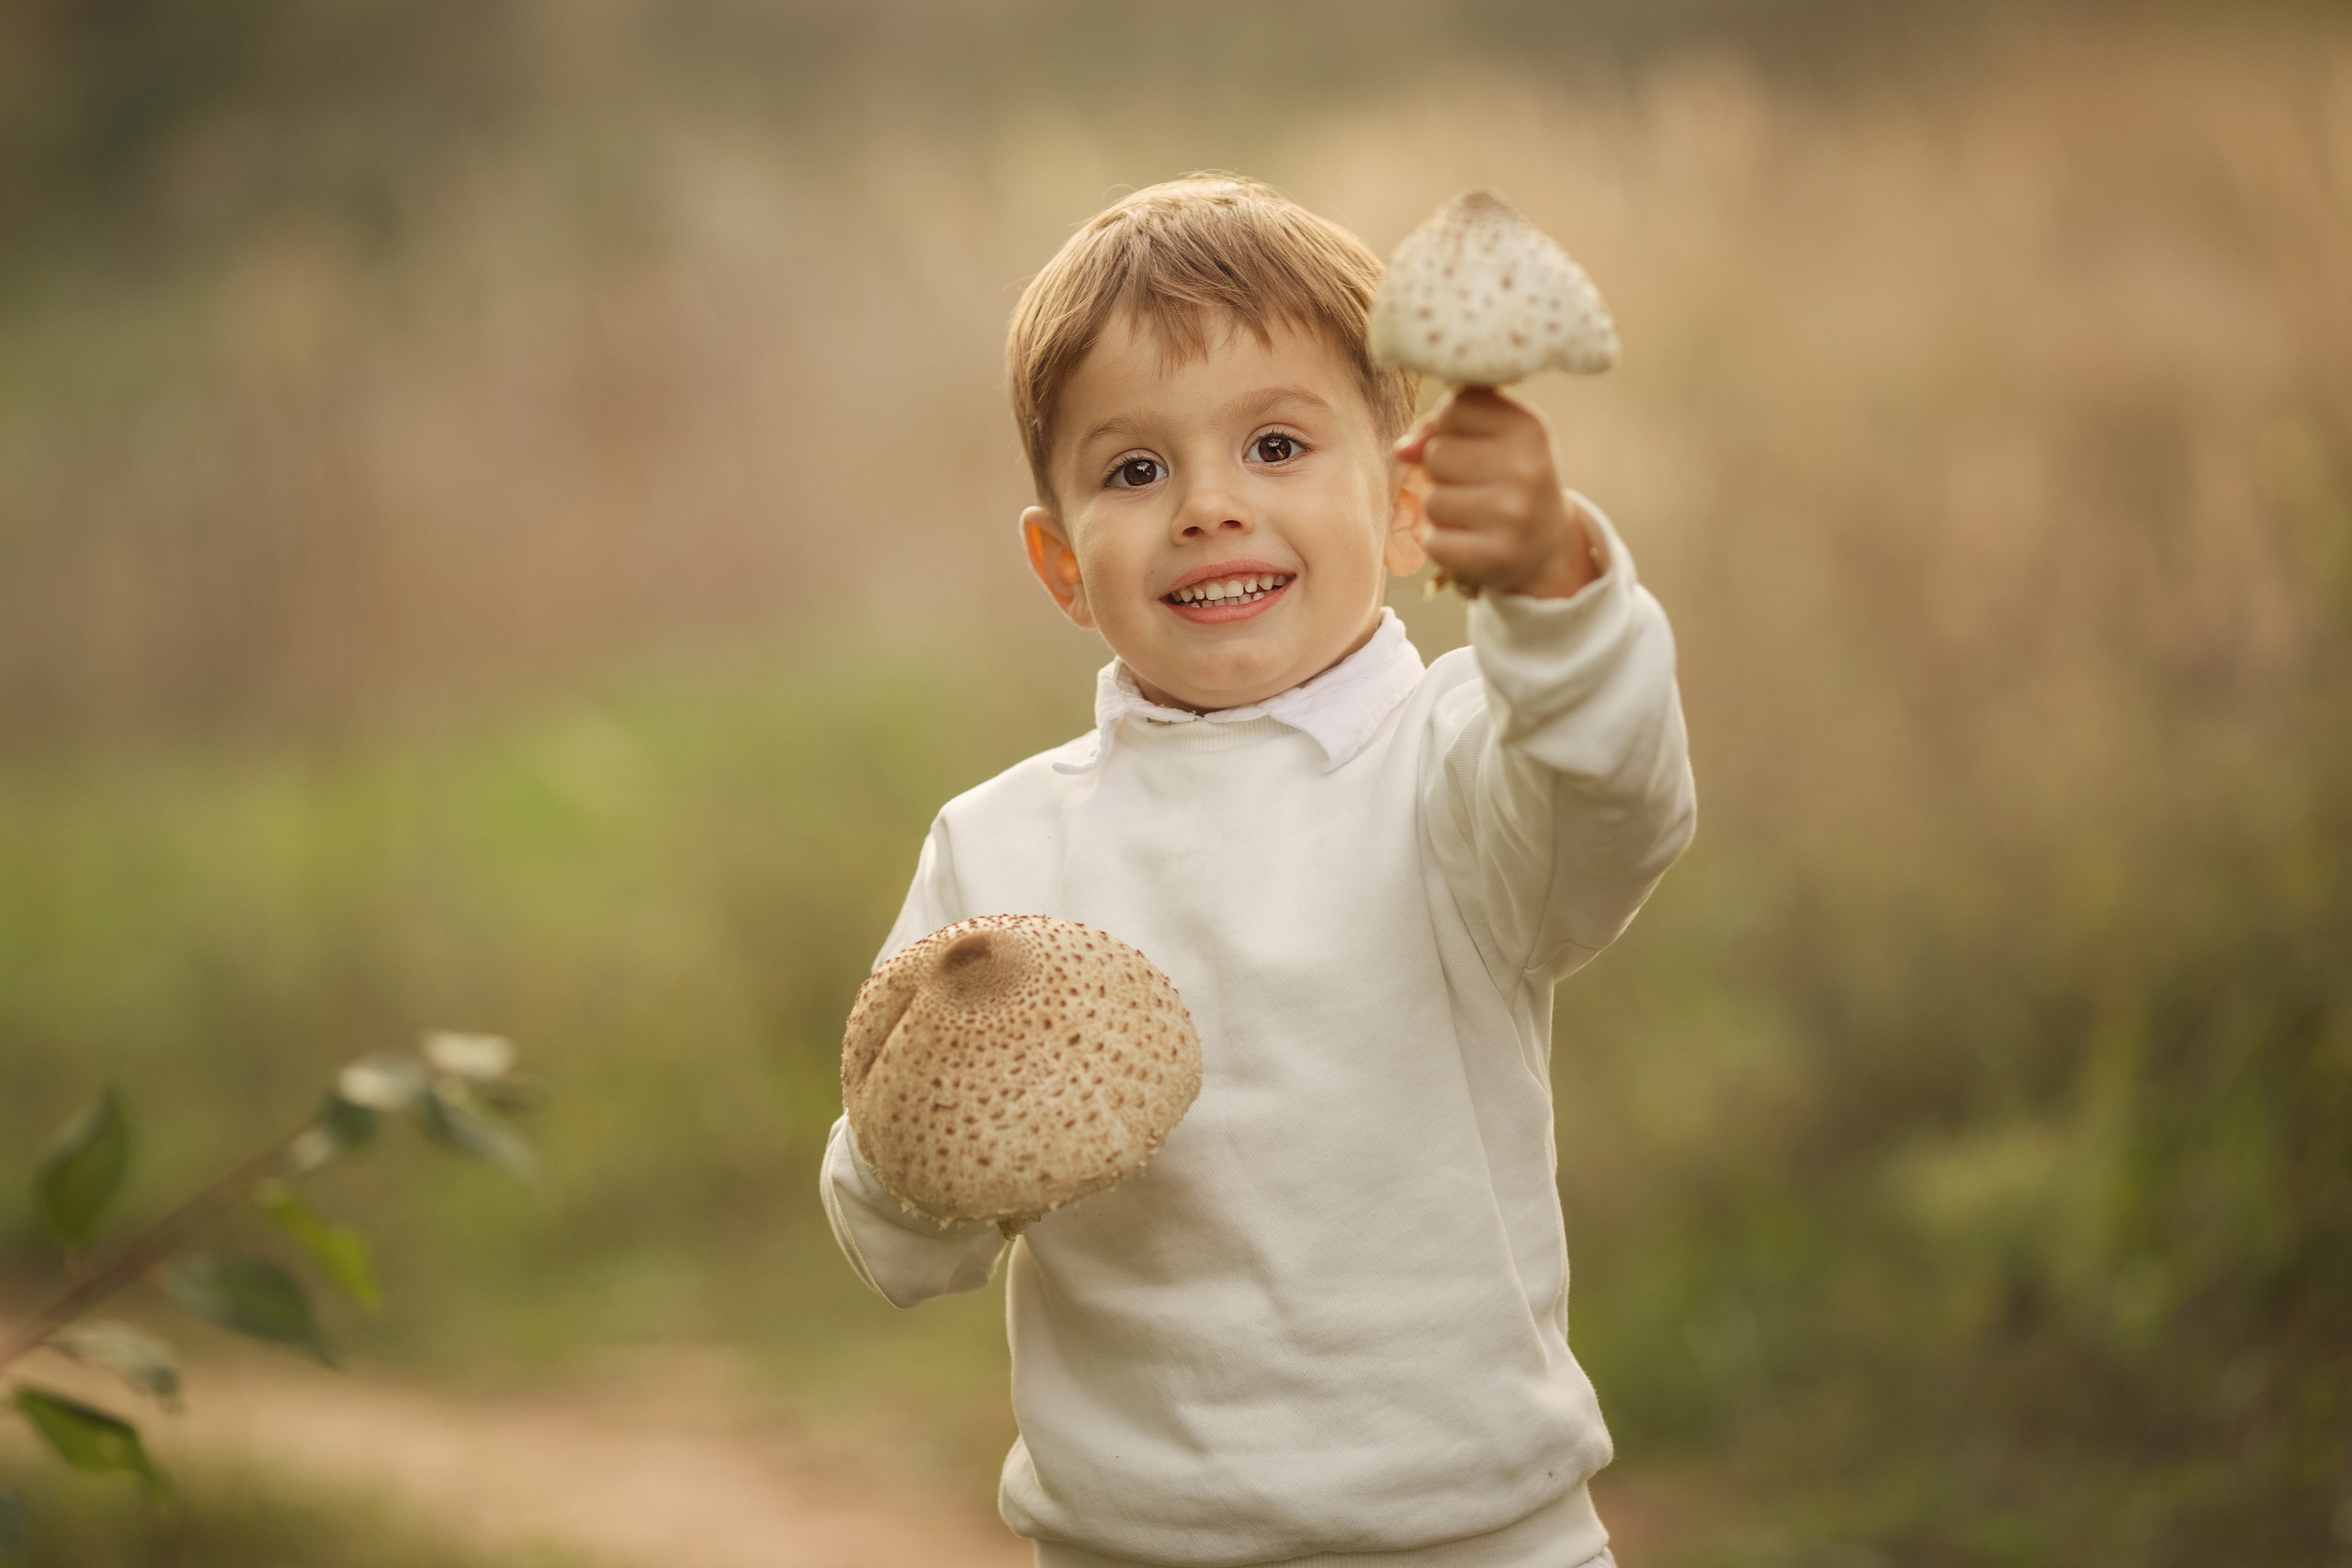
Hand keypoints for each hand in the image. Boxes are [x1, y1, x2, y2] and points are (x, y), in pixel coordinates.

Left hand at [1393, 387, 1597, 598]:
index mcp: (1528, 428)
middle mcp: (1526, 469)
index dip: (1449, 426)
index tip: (1475, 443)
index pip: (1455, 407)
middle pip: (1436, 454)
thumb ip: (1440, 426)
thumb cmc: (1506, 477)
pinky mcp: (1495, 557)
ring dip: (1440, 508)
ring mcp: (1513, 516)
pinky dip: (1441, 541)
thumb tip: (1402, 450)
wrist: (1545, 544)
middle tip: (1475, 484)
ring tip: (1473, 512)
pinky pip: (1432, 541)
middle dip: (1442, 469)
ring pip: (1430, 500)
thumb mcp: (1490, 436)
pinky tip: (1470, 540)